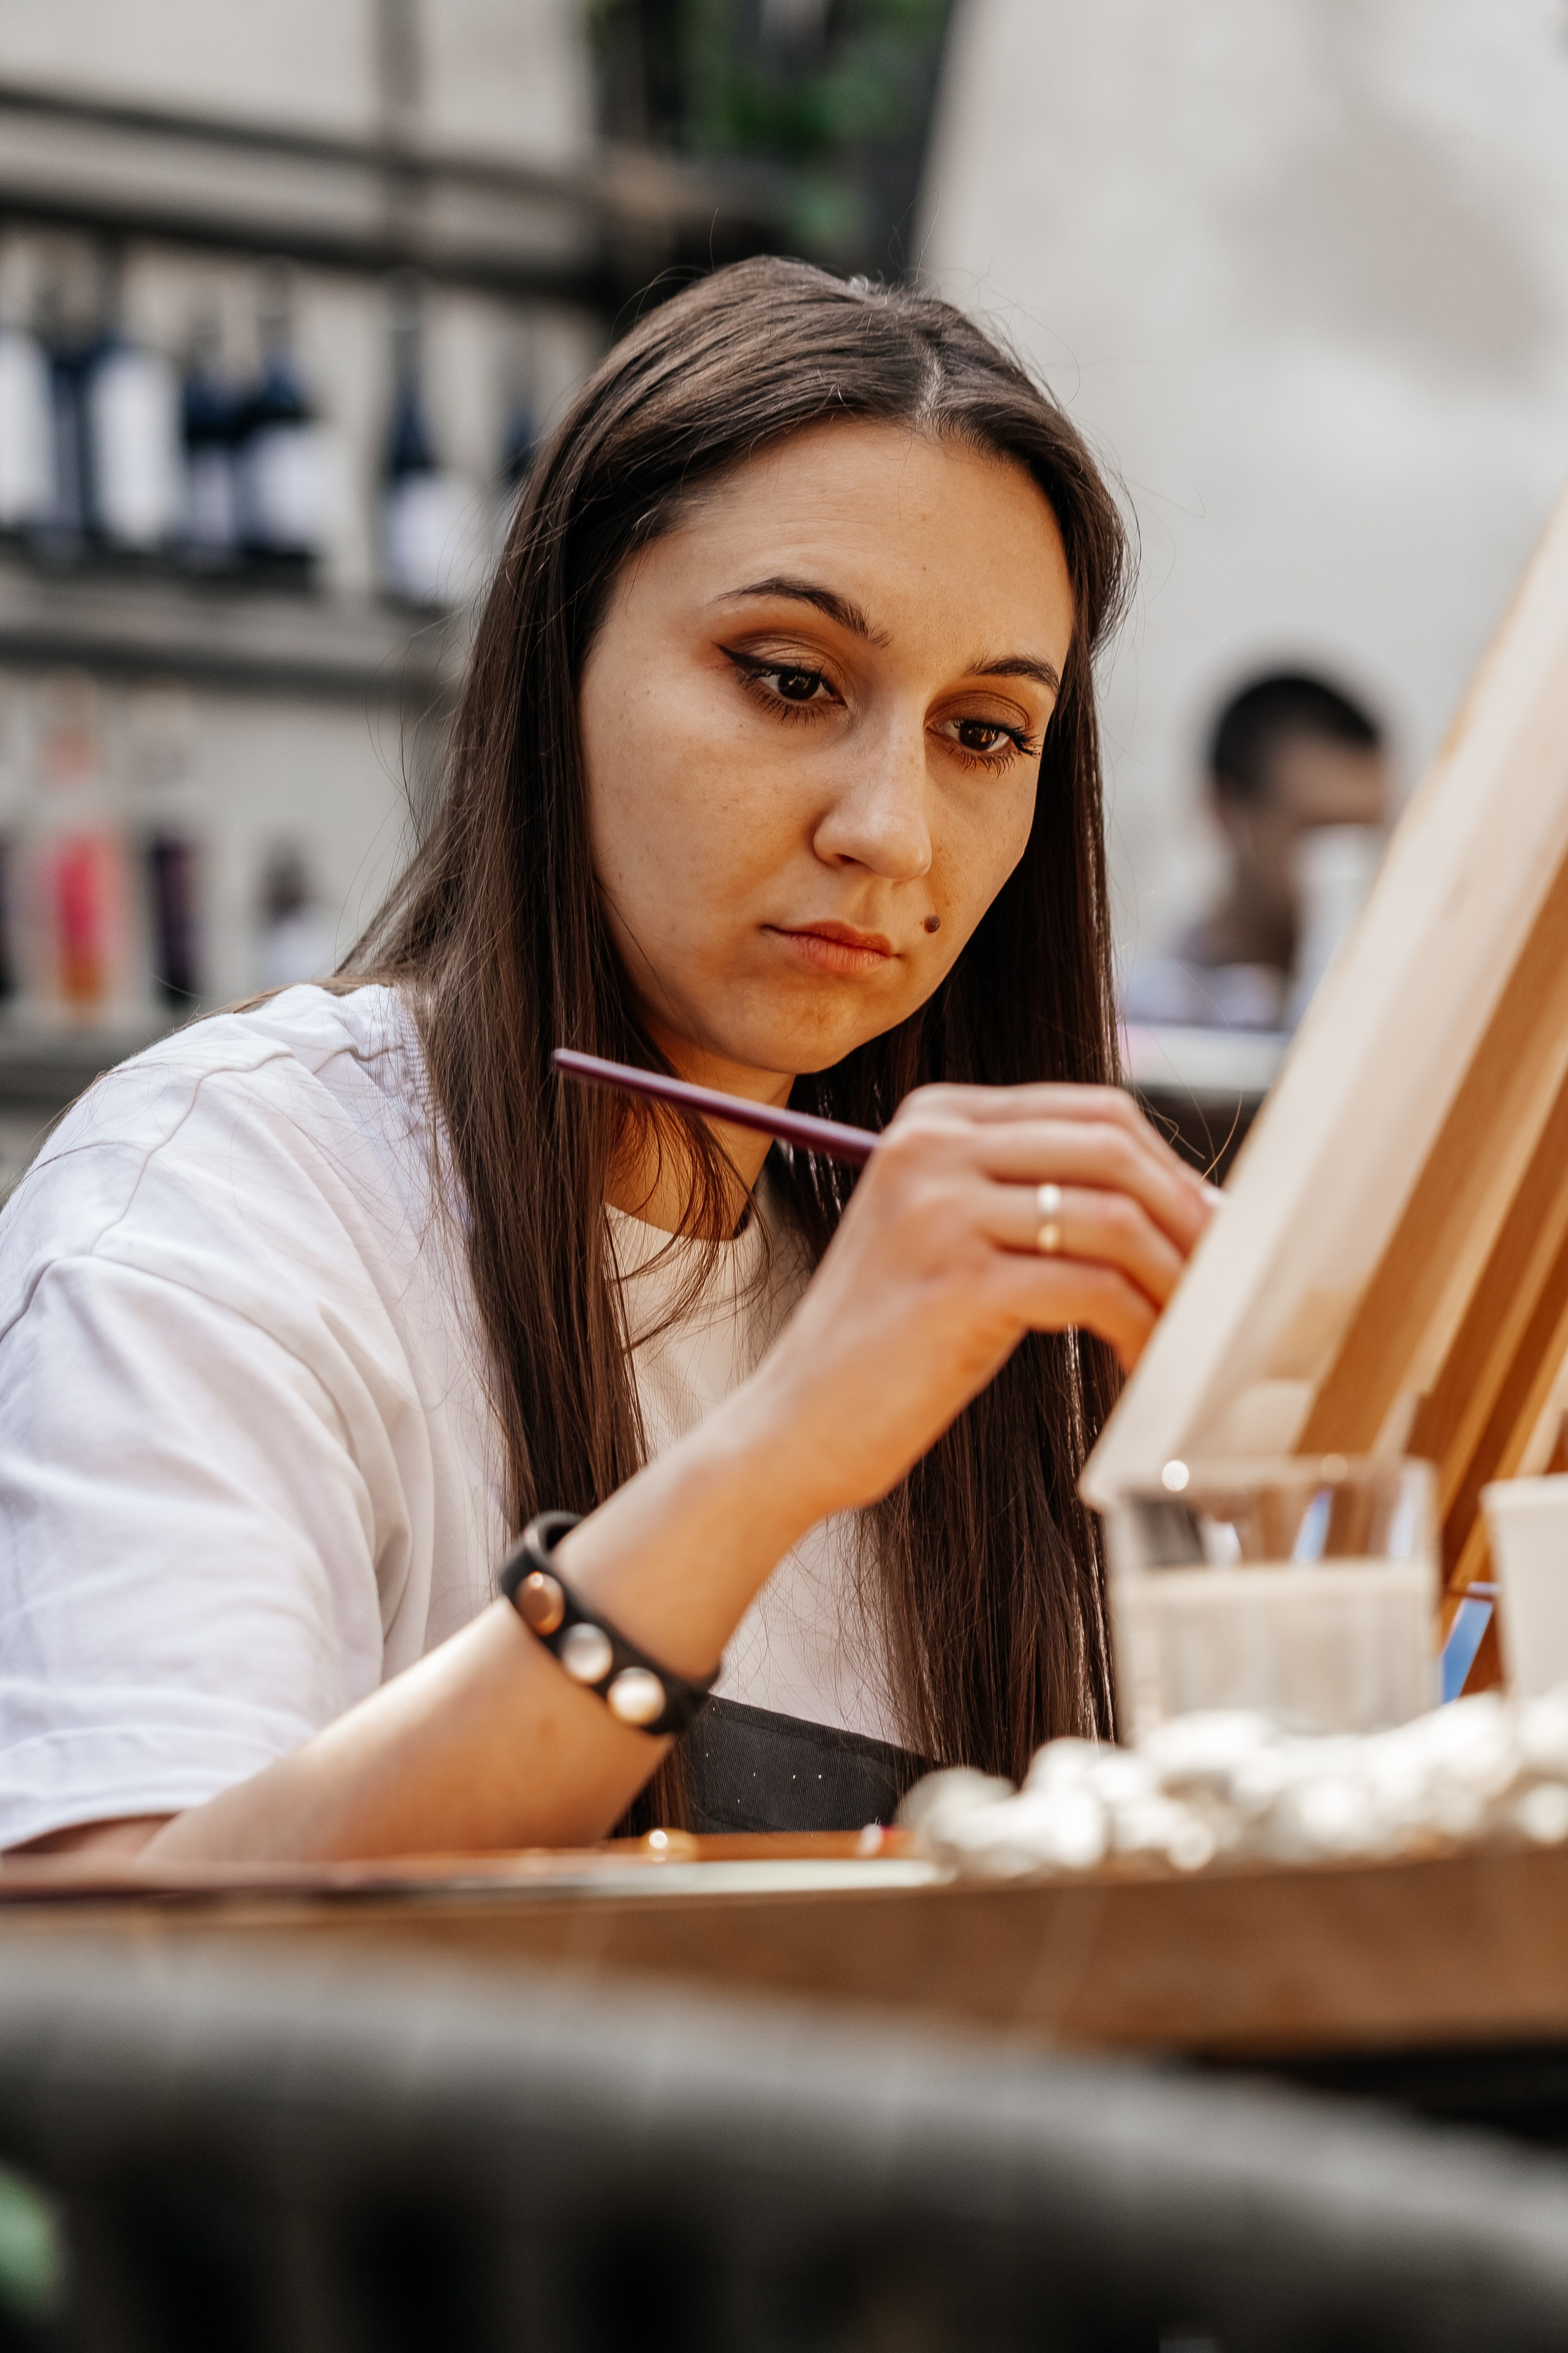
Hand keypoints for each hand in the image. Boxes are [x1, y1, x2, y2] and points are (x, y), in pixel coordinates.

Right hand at [739, 1083, 1217, 1522]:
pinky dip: (1138, 1329)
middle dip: (1186, 1215)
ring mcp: (940, 1208)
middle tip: (1221, 1279)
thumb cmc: (889, 1346)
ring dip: (1171, 1281)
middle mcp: (930, 1145)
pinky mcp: (956, 1281)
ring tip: (1188, 1330)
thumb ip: (1032, 1198)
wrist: (798, 1425)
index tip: (1207, 1230)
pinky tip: (1141, 1364)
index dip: (1170, 1170)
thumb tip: (1178, 1203)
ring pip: (1113, 1218)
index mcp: (933, 1118)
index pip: (1094, 1112)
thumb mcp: (952, 1238)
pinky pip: (1093, 1290)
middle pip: (1114, 1149)